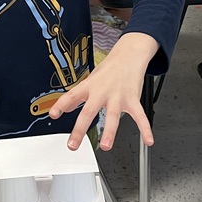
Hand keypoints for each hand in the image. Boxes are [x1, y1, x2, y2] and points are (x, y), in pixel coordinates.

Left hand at [48, 32, 157, 151]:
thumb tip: (63, 108)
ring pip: (113, 116)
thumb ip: (76, 96)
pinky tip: (148, 140)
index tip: (53, 115)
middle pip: (89, 112)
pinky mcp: (133, 99)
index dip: (61, 104)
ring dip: (109, 132)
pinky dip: (145, 129)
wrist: (129, 55)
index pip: (71, 95)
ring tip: (105, 146)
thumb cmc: (109, 69)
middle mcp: (102, 92)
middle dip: (80, 130)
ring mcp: (118, 96)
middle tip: (73, 144)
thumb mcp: (89, 80)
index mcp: (89, 87)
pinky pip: (140, 116)